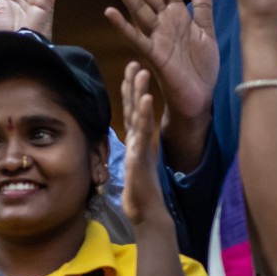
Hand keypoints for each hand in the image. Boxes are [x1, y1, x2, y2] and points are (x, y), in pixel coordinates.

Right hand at [105, 0, 217, 124]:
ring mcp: (156, 37)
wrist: (200, 98)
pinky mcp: (154, 54)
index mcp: (177, 15)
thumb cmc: (202, 69)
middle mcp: (163, 22)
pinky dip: (123, 25)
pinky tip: (109, 11)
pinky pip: (136, 37)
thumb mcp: (207, 32)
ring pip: (138, 7)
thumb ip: (202, 9)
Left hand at [120, 63, 167, 225]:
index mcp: (137, 142)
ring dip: (140, 92)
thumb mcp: (133, 167)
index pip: (132, 112)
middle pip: (136, 108)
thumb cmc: (139, 193)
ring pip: (140, 115)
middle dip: (134, 85)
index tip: (129, 73)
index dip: (130, 93)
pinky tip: (147, 99)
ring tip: (141, 72)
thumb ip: (133, 152)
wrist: (147, 213)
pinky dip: (145, 114)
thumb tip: (132, 144)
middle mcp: (140, 141)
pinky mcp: (143, 155)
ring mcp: (142, 146)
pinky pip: (143, 132)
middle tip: (134, 62)